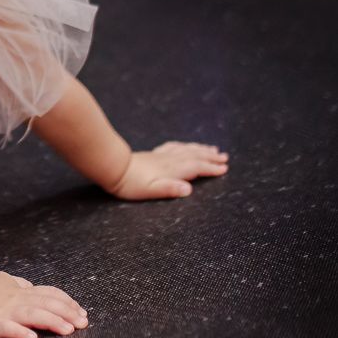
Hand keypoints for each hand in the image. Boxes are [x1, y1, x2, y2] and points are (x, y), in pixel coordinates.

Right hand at [0, 270, 87, 337]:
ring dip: (51, 321)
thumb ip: (21, 287)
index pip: (49, 294)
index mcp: (20, 291)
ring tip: (67, 330)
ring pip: (31, 314)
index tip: (82, 313)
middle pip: (46, 303)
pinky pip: (5, 328)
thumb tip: (37, 289)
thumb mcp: (3, 282)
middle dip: (67, 313)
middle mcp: (15, 300)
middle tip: (83, 324)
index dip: (67, 302)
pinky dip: (18, 332)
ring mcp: (3, 312)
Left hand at [109, 141, 228, 199]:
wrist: (112, 168)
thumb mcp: (150, 191)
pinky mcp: (153, 155)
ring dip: (200, 149)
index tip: (224, 168)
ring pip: (185, 150)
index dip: (211, 168)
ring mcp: (161, 156)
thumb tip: (189, 189)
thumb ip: (169, 189)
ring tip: (212, 149)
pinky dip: (184, 146)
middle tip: (224, 157)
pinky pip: (174, 147)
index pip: (196, 167)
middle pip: (194, 156)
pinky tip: (185, 146)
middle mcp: (169, 160)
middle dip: (210, 157)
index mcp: (171, 170)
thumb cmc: (130, 184)